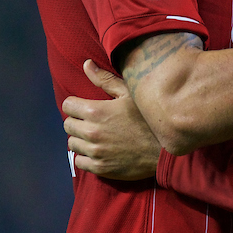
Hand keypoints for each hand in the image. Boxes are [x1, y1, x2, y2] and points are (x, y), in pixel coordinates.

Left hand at [63, 60, 161, 178]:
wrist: (164, 150)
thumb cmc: (148, 118)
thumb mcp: (129, 94)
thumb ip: (104, 79)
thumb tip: (86, 64)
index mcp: (96, 111)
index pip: (68, 105)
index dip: (76, 105)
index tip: (85, 108)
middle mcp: (91, 132)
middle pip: (68, 125)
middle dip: (78, 122)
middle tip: (93, 122)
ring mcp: (95, 152)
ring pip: (72, 144)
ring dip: (81, 140)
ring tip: (97, 137)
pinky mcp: (99, 168)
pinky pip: (79, 162)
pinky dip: (86, 156)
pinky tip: (99, 151)